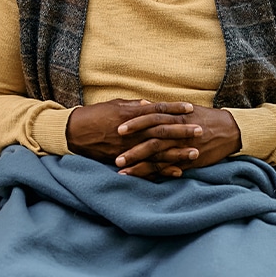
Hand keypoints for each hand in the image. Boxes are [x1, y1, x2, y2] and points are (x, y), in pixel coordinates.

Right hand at [66, 99, 197, 163]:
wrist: (74, 133)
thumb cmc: (95, 115)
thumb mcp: (115, 105)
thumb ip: (135, 106)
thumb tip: (150, 104)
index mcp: (131, 114)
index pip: (158, 110)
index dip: (174, 108)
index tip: (191, 107)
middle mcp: (132, 131)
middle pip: (162, 131)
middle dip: (182, 131)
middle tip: (201, 130)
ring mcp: (129, 147)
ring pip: (158, 151)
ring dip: (177, 152)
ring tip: (195, 153)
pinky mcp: (124, 161)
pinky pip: (146, 167)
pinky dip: (162, 170)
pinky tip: (177, 172)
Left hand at [114, 105, 241, 179]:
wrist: (230, 130)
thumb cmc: (205, 117)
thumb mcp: (184, 109)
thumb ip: (162, 110)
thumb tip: (142, 105)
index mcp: (176, 116)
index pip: (151, 118)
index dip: (135, 124)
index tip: (118, 130)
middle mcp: (179, 131)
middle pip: (152, 140)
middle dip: (133, 149)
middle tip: (114, 156)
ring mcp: (184, 147)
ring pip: (159, 157)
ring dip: (140, 165)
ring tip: (123, 171)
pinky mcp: (190, 160)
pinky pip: (171, 168)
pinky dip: (158, 174)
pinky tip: (144, 180)